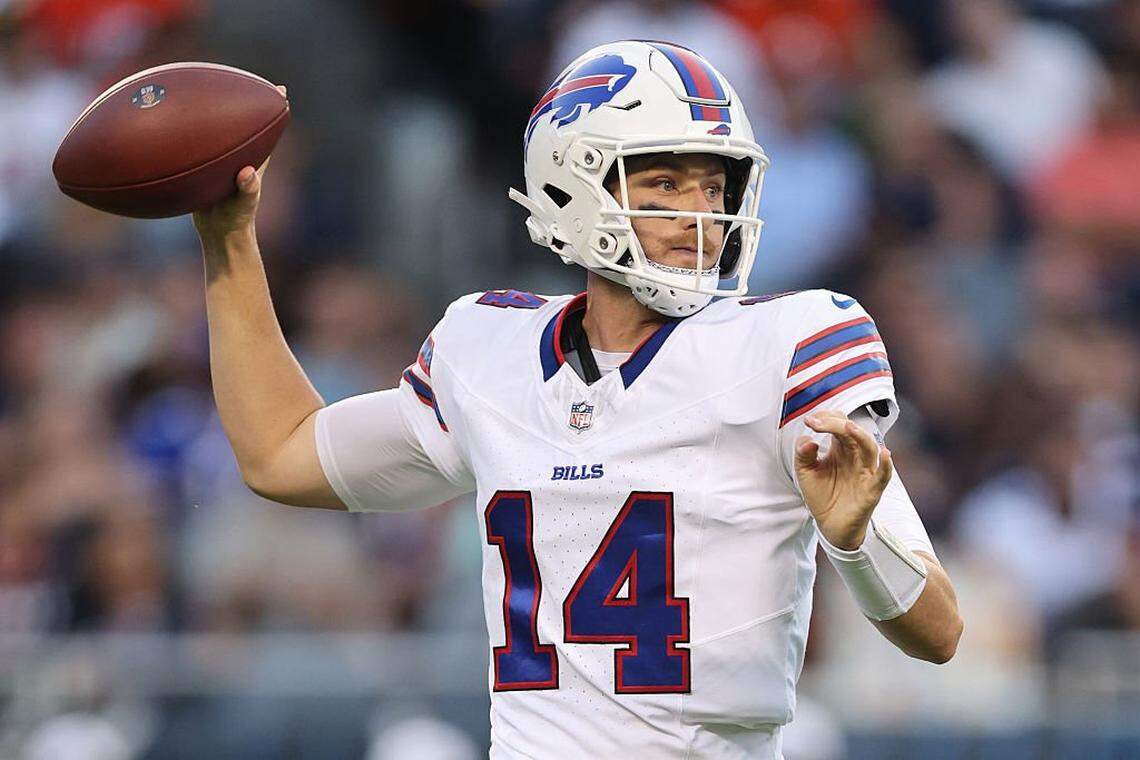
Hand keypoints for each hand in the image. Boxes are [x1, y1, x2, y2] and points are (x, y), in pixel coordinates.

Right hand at [191, 84, 285, 246]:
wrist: (219, 234)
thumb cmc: (236, 220)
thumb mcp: (243, 205)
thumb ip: (248, 190)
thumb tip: (248, 173)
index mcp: (254, 159)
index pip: (267, 130)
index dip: (274, 109)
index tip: (279, 90)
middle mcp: (239, 154)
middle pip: (242, 123)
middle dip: (242, 101)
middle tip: (240, 78)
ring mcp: (221, 160)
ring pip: (216, 132)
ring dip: (209, 115)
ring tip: (199, 89)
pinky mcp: (202, 166)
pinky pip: (194, 146)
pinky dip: (185, 136)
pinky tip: (166, 125)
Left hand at [794, 409, 893, 549]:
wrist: (830, 525)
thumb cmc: (822, 495)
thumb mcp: (805, 472)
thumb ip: (803, 455)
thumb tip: (807, 440)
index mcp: (840, 448)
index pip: (838, 424)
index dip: (825, 419)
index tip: (809, 421)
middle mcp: (855, 456)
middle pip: (852, 432)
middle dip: (836, 424)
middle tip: (817, 423)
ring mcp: (865, 472)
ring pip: (870, 448)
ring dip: (861, 436)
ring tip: (848, 426)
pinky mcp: (871, 490)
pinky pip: (883, 476)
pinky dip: (886, 465)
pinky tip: (885, 454)